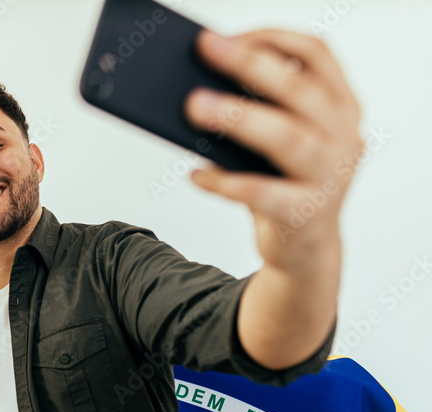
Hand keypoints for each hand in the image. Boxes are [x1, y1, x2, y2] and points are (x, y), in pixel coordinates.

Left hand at [185, 30, 362, 271]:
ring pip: (286, 138)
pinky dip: (224, 182)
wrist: (305, 250)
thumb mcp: (283, 141)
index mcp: (341, 106)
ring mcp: (328, 176)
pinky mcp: (304, 213)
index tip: (228, 36)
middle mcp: (343, 136)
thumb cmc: (286, 183)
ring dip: (237, 118)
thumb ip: (261, 112)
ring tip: (194, 106)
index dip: (272, 38)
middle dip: (249, 65)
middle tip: (205, 50)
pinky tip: (195, 174)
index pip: (316, 54)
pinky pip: (260, 193)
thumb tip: (200, 86)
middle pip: (298, 90)